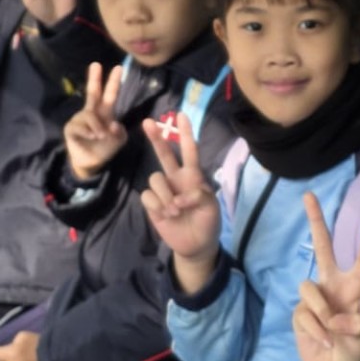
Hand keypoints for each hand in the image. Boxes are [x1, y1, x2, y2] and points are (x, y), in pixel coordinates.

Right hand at [64, 62, 127, 179]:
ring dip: (97, 126)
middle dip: (94, 78)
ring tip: (100, 136)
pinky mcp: (71, 128)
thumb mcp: (119, 140)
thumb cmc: (105, 147)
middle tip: (96, 64)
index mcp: (105, 113)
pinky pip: (79, 126)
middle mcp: (91, 112)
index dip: (114, 82)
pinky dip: (88, 131)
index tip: (119, 68)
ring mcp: (80, 119)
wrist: (92, 163)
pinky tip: (91, 136)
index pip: (110, 94)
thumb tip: (113, 123)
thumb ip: (120, 132)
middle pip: (92, 92)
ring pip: (90, 115)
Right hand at [139, 116, 221, 292]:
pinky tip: (166, 215)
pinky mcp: (152, 204)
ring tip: (176, 211)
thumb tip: (178, 197)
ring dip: (165, 195)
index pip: (189, 151)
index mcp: (193, 176)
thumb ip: (199, 195)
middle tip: (147, 122)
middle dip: (156, 137)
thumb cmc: (207, 222)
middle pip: (163, 154)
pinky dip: (157, 205)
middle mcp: (175, 178)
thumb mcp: (211, 207)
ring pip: (155, 178)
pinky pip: (147, 196)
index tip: (181, 115)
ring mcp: (163, 190)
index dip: (185, 133)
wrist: (195, 245)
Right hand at [292, 192, 359, 360]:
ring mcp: (314, 298)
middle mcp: (332, 286)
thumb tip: (337, 317)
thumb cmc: (354, 351)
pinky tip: (323, 341)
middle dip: (315, 221)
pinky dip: (316, 330)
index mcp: (354, 288)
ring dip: (321, 311)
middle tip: (308, 195)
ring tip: (331, 331)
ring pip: (309, 287)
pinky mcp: (299, 312)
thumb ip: (357, 326)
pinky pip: (305, 313)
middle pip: (322, 247)